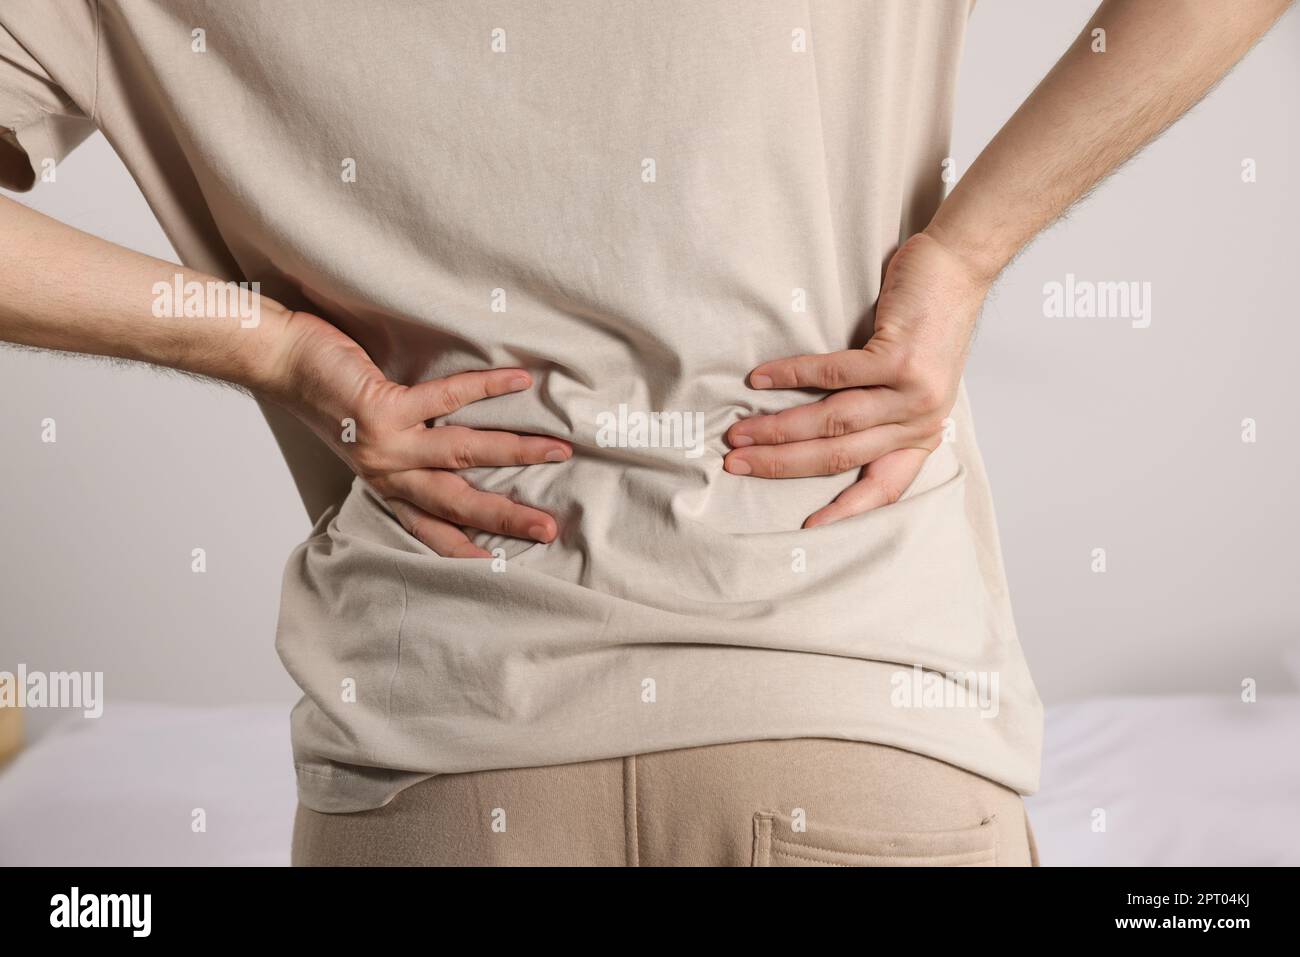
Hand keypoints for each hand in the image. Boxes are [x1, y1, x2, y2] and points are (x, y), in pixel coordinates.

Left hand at [262, 310, 569, 556]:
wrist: (280, 362)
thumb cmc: (327, 396)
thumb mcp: (366, 440)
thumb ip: (405, 452)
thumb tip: (460, 449)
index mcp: (387, 483)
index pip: (430, 526)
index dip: (464, 549)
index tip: (502, 566)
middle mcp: (388, 472)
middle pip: (456, 503)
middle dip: (505, 517)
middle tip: (548, 528)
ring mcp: (386, 442)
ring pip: (462, 453)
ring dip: (514, 453)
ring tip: (556, 451)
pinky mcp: (383, 407)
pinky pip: (447, 397)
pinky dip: (487, 388)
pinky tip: (518, 381)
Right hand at [723, 231, 988, 526]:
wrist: (959, 269)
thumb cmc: (927, 324)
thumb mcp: (911, 382)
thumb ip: (876, 412)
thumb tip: (811, 435)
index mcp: (921, 434)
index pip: (883, 486)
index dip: (846, 511)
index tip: (807, 528)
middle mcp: (920, 420)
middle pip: (840, 454)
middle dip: (783, 463)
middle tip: (737, 463)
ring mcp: (913, 392)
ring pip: (833, 421)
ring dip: (779, 429)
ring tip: (741, 432)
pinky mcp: (901, 358)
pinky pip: (835, 374)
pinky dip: (792, 377)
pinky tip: (760, 381)